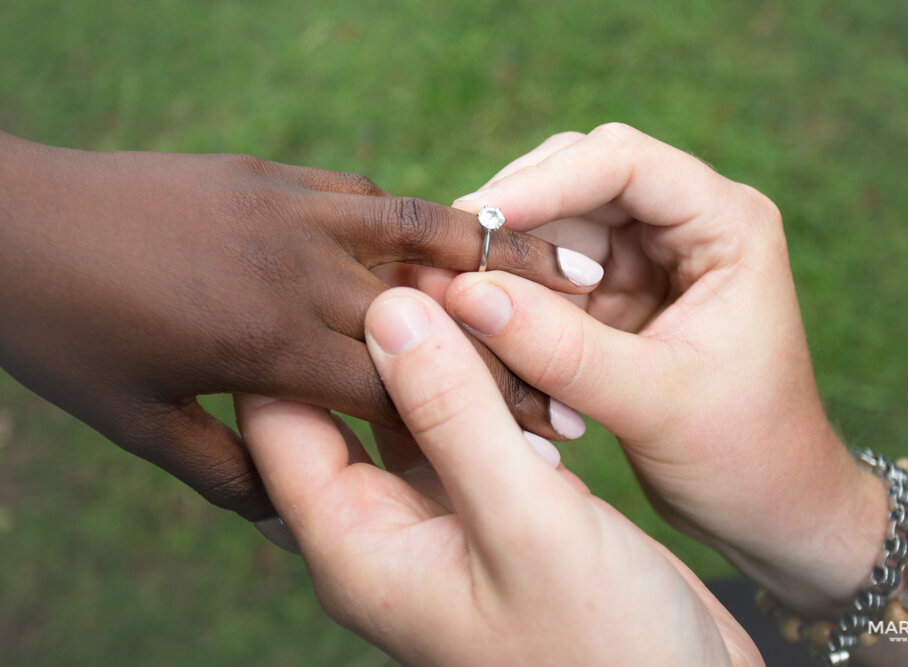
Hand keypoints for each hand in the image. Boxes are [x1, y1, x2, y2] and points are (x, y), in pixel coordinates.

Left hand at [0, 131, 599, 523]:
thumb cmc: (63, 335)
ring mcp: (288, 209)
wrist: (2, 219)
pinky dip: (416, 219)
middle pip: (432, 315)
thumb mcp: (138, 424)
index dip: (479, 420)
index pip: (403, 390)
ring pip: (419, 230)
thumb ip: (229, 471)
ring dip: (490, 259)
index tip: (538, 439)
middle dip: (509, 350)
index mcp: (267, 344)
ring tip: (559, 274)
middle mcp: (295, 270)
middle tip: (573, 371)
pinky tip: (449, 239)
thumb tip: (289, 515)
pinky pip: (369, 192)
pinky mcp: (273, 174)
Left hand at [234, 287, 760, 666]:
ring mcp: (430, 526)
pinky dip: (476, 385)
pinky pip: (455, 433)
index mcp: (355, 549)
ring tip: (466, 281)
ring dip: (432, 352)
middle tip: (417, 257)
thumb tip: (389, 310)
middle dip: (370, 332)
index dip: (294, 334)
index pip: (275, 421)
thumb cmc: (604, 647)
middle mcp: (378, 537)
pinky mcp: (481, 515)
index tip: (336, 258)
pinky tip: (508, 341)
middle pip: (336, 408)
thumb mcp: (526, 524)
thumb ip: (454, 416)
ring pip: (402, 413)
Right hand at [445, 124, 886, 615]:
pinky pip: (549, 276)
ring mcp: (649, 260)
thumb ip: (560, 350)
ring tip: (457, 302)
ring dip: (507, 263)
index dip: (543, 182)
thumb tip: (462, 296)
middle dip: (513, 217)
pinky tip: (486, 331)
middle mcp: (687, 226)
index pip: (624, 163)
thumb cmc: (744, 455)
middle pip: (579, 180)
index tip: (473, 219)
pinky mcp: (618, 299)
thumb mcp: (655, 403)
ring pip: (555, 226)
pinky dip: (515, 301)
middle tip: (446, 260)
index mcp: (727, 225)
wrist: (769, 508)